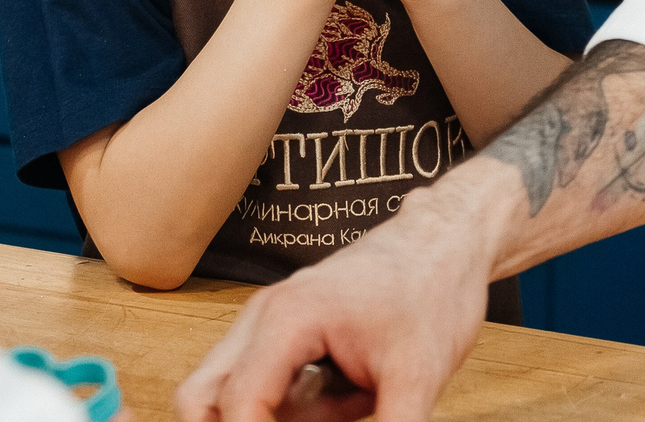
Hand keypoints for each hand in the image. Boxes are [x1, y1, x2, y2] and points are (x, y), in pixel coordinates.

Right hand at [176, 185, 494, 421]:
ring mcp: (269, 324)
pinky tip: (342, 403)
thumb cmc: (432, 293)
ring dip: (262, 418)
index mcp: (287, 320)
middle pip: (199, 397)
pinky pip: (260, 386)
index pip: (238, 405)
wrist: (445, 242)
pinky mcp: (284, 335)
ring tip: (337, 406)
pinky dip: (282, 412)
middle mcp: (264, 318)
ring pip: (225, 391)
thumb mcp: (417, 381)